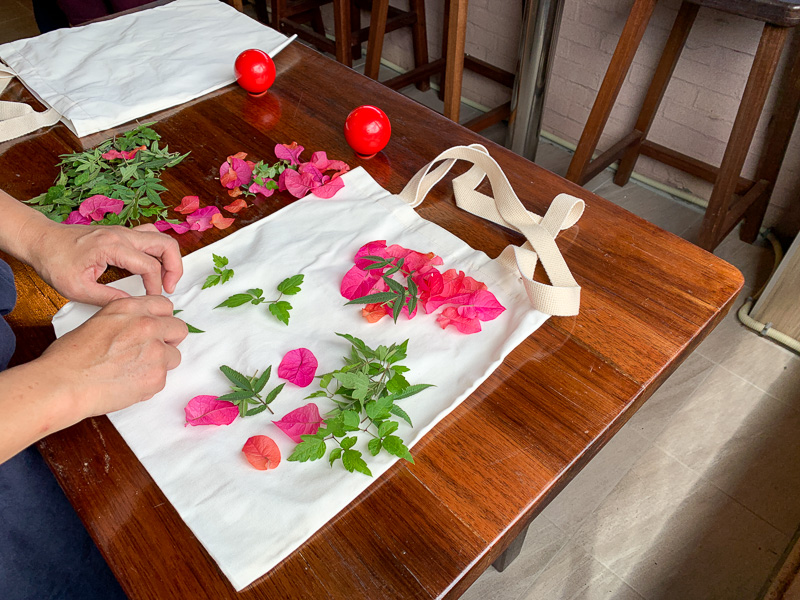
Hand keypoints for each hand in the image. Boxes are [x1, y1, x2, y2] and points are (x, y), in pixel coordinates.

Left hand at [25, 220, 182, 305]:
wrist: (41, 240)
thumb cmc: (54, 262)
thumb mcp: (78, 289)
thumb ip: (109, 299)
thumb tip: (132, 306)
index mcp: (113, 246)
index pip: (150, 266)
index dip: (155, 286)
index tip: (151, 300)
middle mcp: (122, 234)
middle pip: (166, 245)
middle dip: (175, 268)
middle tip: (169, 288)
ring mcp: (123, 231)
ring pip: (161, 238)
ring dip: (169, 258)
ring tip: (165, 278)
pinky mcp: (121, 233)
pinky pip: (150, 236)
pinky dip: (158, 251)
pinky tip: (152, 265)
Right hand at [39, 295, 187, 417]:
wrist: (64, 384)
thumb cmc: (71, 357)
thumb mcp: (100, 321)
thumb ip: (127, 320)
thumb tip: (141, 326)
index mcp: (130, 308)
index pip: (165, 306)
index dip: (162, 319)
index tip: (158, 328)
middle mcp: (147, 325)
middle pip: (179, 329)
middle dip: (169, 340)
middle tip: (152, 350)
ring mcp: (156, 351)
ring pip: (174, 356)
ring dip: (160, 363)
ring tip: (134, 369)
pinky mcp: (157, 377)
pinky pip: (163, 379)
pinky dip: (149, 383)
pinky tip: (127, 383)